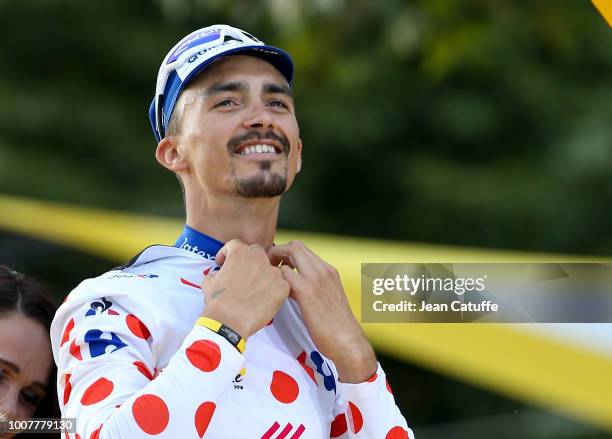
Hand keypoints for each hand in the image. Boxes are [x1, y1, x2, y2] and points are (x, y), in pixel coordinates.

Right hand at [201, 239, 289, 338]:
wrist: (230, 320)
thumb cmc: (218, 301)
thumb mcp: (209, 282)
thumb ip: (216, 273)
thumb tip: (218, 275)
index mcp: (239, 253)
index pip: (235, 245)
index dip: (228, 253)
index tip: (224, 262)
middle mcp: (258, 258)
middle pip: (257, 252)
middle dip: (249, 260)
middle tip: (243, 273)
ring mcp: (273, 272)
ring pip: (270, 268)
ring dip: (263, 275)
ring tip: (256, 289)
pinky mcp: (283, 286)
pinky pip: (281, 283)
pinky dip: (274, 289)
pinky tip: (265, 298)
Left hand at [267, 241, 376, 382]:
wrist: (348, 342)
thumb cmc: (337, 327)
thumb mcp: (328, 299)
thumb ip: (314, 288)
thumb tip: (295, 286)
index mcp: (329, 272)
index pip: (304, 250)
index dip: (286, 253)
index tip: (277, 265)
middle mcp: (324, 270)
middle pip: (296, 245)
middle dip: (278, 251)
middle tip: (268, 267)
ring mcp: (316, 279)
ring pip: (291, 251)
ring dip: (275, 260)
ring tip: (268, 276)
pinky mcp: (307, 292)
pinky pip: (285, 273)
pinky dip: (275, 277)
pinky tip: (273, 290)